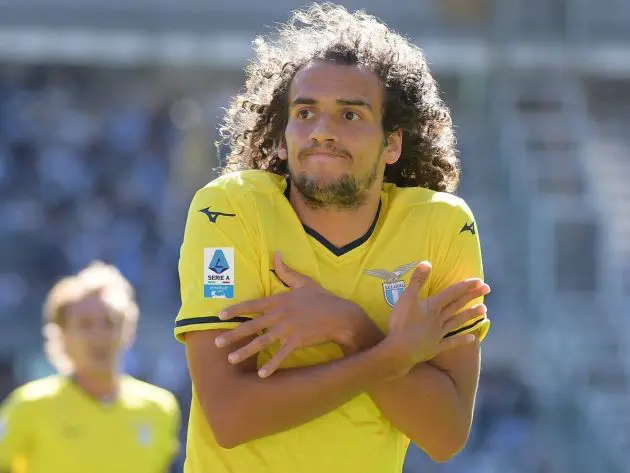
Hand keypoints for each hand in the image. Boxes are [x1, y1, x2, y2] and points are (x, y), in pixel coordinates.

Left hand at [215, 252, 365, 377]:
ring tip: (231, 359)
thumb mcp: (304, 282)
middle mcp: (281, 314)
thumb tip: (276, 254)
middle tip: (217, 343)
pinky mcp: (298, 340)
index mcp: (280, 300)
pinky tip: (262, 374)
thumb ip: (287, 270)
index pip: (253, 305)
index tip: (220, 316)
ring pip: (262, 341)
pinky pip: (281, 354)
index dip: (236, 310)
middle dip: (233, 334)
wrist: (341, 315)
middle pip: (252, 325)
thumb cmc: (322, 299)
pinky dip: (271, 364)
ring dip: (246, 351)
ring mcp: (288, 328)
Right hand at [381, 262, 489, 377]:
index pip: (452, 293)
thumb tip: (427, 262)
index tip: (479, 281)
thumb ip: (417, 281)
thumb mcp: (406, 298)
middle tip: (487, 289)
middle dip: (472, 296)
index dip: (465, 286)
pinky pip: (451, 342)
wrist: (400, 349)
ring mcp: (439, 334)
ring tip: (484, 309)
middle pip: (457, 305)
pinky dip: (462, 340)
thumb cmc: (402, 323)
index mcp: (433, 306)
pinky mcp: (435, 346)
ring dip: (470, 315)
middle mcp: (439, 318)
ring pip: (457, 321)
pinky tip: (473, 338)